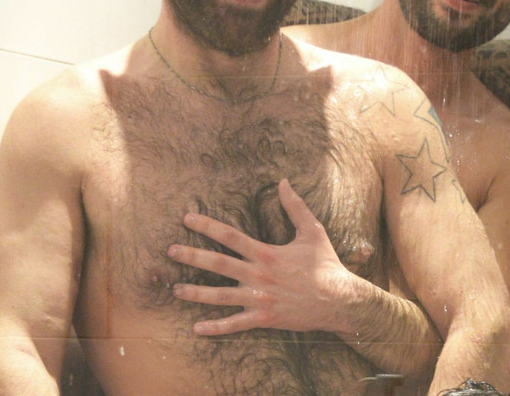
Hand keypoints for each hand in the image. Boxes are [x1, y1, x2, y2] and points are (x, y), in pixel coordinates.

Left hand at [167, 178, 358, 335]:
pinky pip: (235, 324)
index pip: (230, 236)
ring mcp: (259, 298)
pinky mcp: (264, 318)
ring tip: (175, 289)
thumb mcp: (312, 231)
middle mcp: (258, 275)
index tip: (187, 219)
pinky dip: (215, 327)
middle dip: (191, 257)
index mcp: (266, 253)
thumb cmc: (326, 265)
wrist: (339, 300)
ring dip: (195, 293)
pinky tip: (196, 328)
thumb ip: (295, 207)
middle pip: (217, 264)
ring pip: (220, 296)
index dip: (207, 226)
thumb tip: (284, 182)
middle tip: (171, 251)